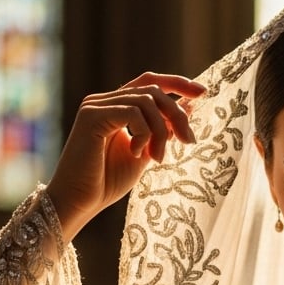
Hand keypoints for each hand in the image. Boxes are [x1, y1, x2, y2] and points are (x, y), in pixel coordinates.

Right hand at [46, 73, 205, 241]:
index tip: (203, 92)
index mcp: (115, 106)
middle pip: (153, 89)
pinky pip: (132, 112)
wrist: (80, 202)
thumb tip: (188, 109)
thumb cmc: (107, 182)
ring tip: (158, 158)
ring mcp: (96, 105)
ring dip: (161, 131)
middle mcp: (104, 100)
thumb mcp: (145, 152)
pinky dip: (144, 133)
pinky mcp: (91, 115)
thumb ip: (162, 130)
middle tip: (189, 141)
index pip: (149, 82)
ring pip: (146, 101)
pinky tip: (138, 154)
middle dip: (177, 114)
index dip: (177, 83)